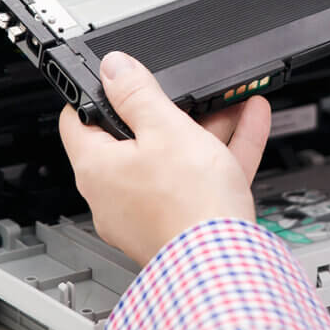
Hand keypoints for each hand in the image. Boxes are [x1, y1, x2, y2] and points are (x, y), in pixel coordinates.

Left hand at [59, 51, 271, 264]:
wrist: (224, 262)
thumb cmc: (187, 205)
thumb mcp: (165, 129)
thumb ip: (137, 93)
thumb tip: (112, 67)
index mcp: (97, 168)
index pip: (78, 120)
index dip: (95, 92)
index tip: (116, 77)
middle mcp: (115, 194)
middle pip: (136, 137)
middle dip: (168, 109)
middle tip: (187, 90)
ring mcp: (148, 211)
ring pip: (175, 157)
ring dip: (204, 127)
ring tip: (231, 101)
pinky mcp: (180, 221)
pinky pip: (199, 177)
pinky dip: (222, 149)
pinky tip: (250, 121)